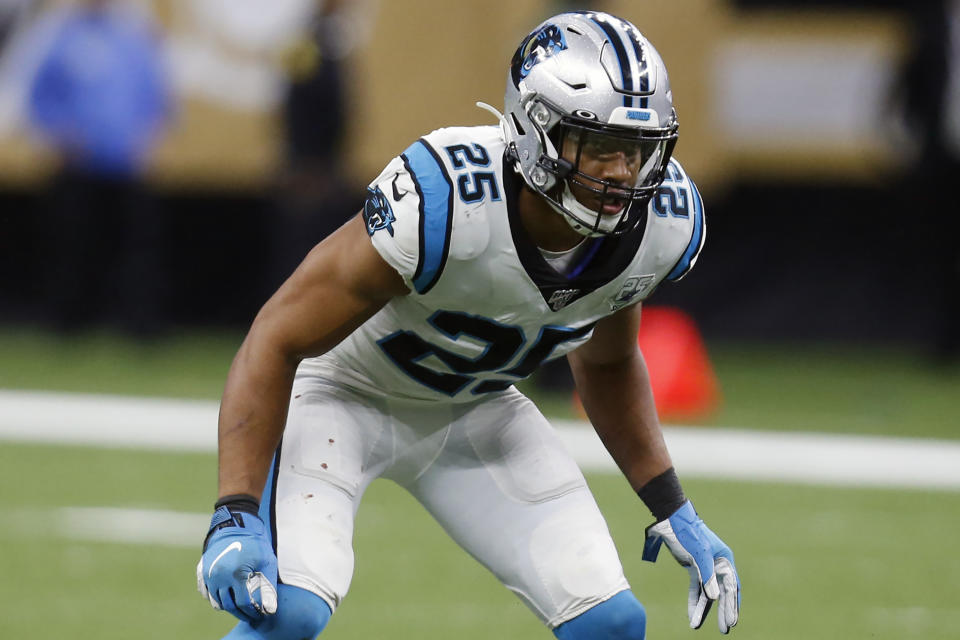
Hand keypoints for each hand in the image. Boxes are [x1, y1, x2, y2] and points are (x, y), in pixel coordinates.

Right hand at [196, 499, 277, 622]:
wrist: (235, 525)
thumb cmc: (255, 542)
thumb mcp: (267, 561)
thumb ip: (267, 587)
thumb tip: (269, 610)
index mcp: (236, 574)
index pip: (244, 603)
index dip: (253, 611)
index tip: (259, 614)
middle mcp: (219, 576)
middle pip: (229, 605)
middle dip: (241, 612)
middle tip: (250, 614)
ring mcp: (209, 574)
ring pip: (216, 601)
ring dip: (228, 606)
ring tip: (240, 605)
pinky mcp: (202, 571)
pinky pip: (206, 593)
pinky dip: (216, 598)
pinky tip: (227, 595)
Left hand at [642, 500, 739, 632]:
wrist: (672, 520)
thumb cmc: (688, 534)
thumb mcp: (699, 554)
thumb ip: (707, 576)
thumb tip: (714, 598)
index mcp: (724, 560)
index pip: (731, 587)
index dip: (732, 605)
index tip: (732, 621)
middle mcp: (718, 565)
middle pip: (722, 593)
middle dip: (723, 611)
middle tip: (724, 629)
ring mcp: (706, 567)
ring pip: (707, 592)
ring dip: (704, 609)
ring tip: (698, 626)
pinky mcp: (694, 568)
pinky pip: (696, 588)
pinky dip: (694, 600)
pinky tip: (692, 614)